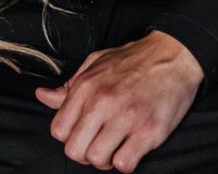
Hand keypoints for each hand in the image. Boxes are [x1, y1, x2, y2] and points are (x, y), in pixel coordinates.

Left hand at [35, 31, 202, 171]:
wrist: (173, 55)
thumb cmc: (134, 60)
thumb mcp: (96, 63)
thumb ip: (69, 85)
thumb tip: (43, 96)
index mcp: (87, 86)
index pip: (59, 130)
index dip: (69, 136)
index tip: (83, 131)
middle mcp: (103, 102)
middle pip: (75, 151)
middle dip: (85, 152)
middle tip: (99, 142)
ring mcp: (126, 118)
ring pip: (98, 160)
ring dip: (105, 159)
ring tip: (116, 145)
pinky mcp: (149, 131)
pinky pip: (124, 165)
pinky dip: (125, 162)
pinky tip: (131, 147)